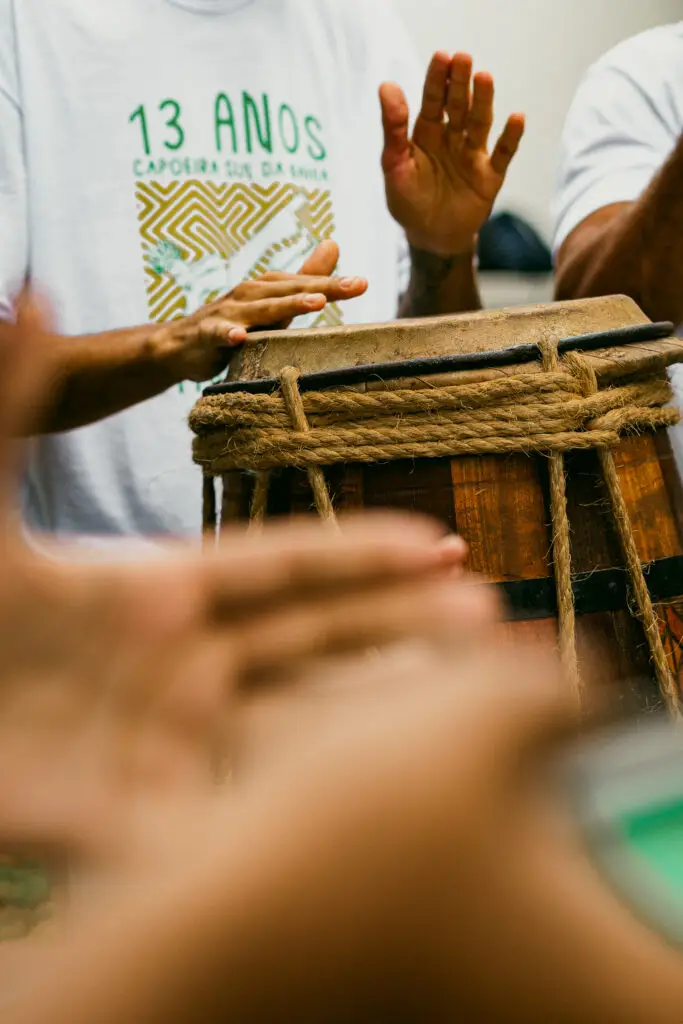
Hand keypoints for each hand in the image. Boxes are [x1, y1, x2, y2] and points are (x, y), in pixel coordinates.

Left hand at [0, 297, 472, 872]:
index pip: (282, 566)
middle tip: (488, 616)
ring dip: (379, 712)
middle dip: (401, 628)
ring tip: (466, 700)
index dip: (361, 557)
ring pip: (298, 721)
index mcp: (155, 589)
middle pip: (313, 641)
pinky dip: (315, 802)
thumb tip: (33, 294)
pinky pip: (249, 809)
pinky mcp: (147, 818)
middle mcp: (181, 660)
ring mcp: (171, 740)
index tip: (437, 545)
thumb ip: (13, 406)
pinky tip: (379, 799)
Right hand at [152, 240, 366, 382]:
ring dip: (286, 305)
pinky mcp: (206, 333)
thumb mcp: (273, 303)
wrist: (181, 345)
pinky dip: (227, 334)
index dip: (335, 284)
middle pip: (290, 291)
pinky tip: (239, 338)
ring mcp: (228, 312)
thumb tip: (334, 245)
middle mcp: (250, 294)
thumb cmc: (235, 323)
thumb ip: (304, 279)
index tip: (363, 283)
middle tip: (355, 286)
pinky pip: (218, 333)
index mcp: (268, 288)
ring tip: (315, 303)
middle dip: (323, 288)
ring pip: (260, 309)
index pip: (306, 284)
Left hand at [381, 52, 524, 256]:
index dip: (437, 79)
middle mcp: (452, 138)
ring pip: (480, 123)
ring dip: (483, 101)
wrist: (431, 238)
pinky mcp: (490, 176)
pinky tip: (516, 118)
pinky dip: (510, 137)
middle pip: (458, 105)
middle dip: (460, 83)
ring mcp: (472, 155)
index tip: (442, 56)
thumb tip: (387, 86)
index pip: (433, 99)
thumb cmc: (409, 202)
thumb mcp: (395, 166)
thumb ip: (393, 129)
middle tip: (463, 58)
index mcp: (426, 133)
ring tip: (485, 78)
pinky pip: (503, 154)